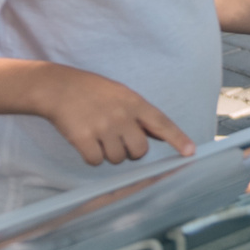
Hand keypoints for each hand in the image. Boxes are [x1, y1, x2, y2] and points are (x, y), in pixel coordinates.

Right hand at [40, 66, 192, 166]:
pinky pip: (96, 161)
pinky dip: (91, 156)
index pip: (162, 123)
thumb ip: (140, 115)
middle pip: (139, 151)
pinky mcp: (83, 138)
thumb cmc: (93, 92)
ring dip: (109, 154)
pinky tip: (85, 140)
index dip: (178, 139)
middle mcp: (121, 115)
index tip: (190, 152)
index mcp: (134, 102)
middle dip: (131, 152)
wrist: (59, 87)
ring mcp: (102, 127)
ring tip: (98, 134)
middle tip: (117, 139)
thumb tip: (160, 135)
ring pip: (117, 159)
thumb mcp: (122, 95)